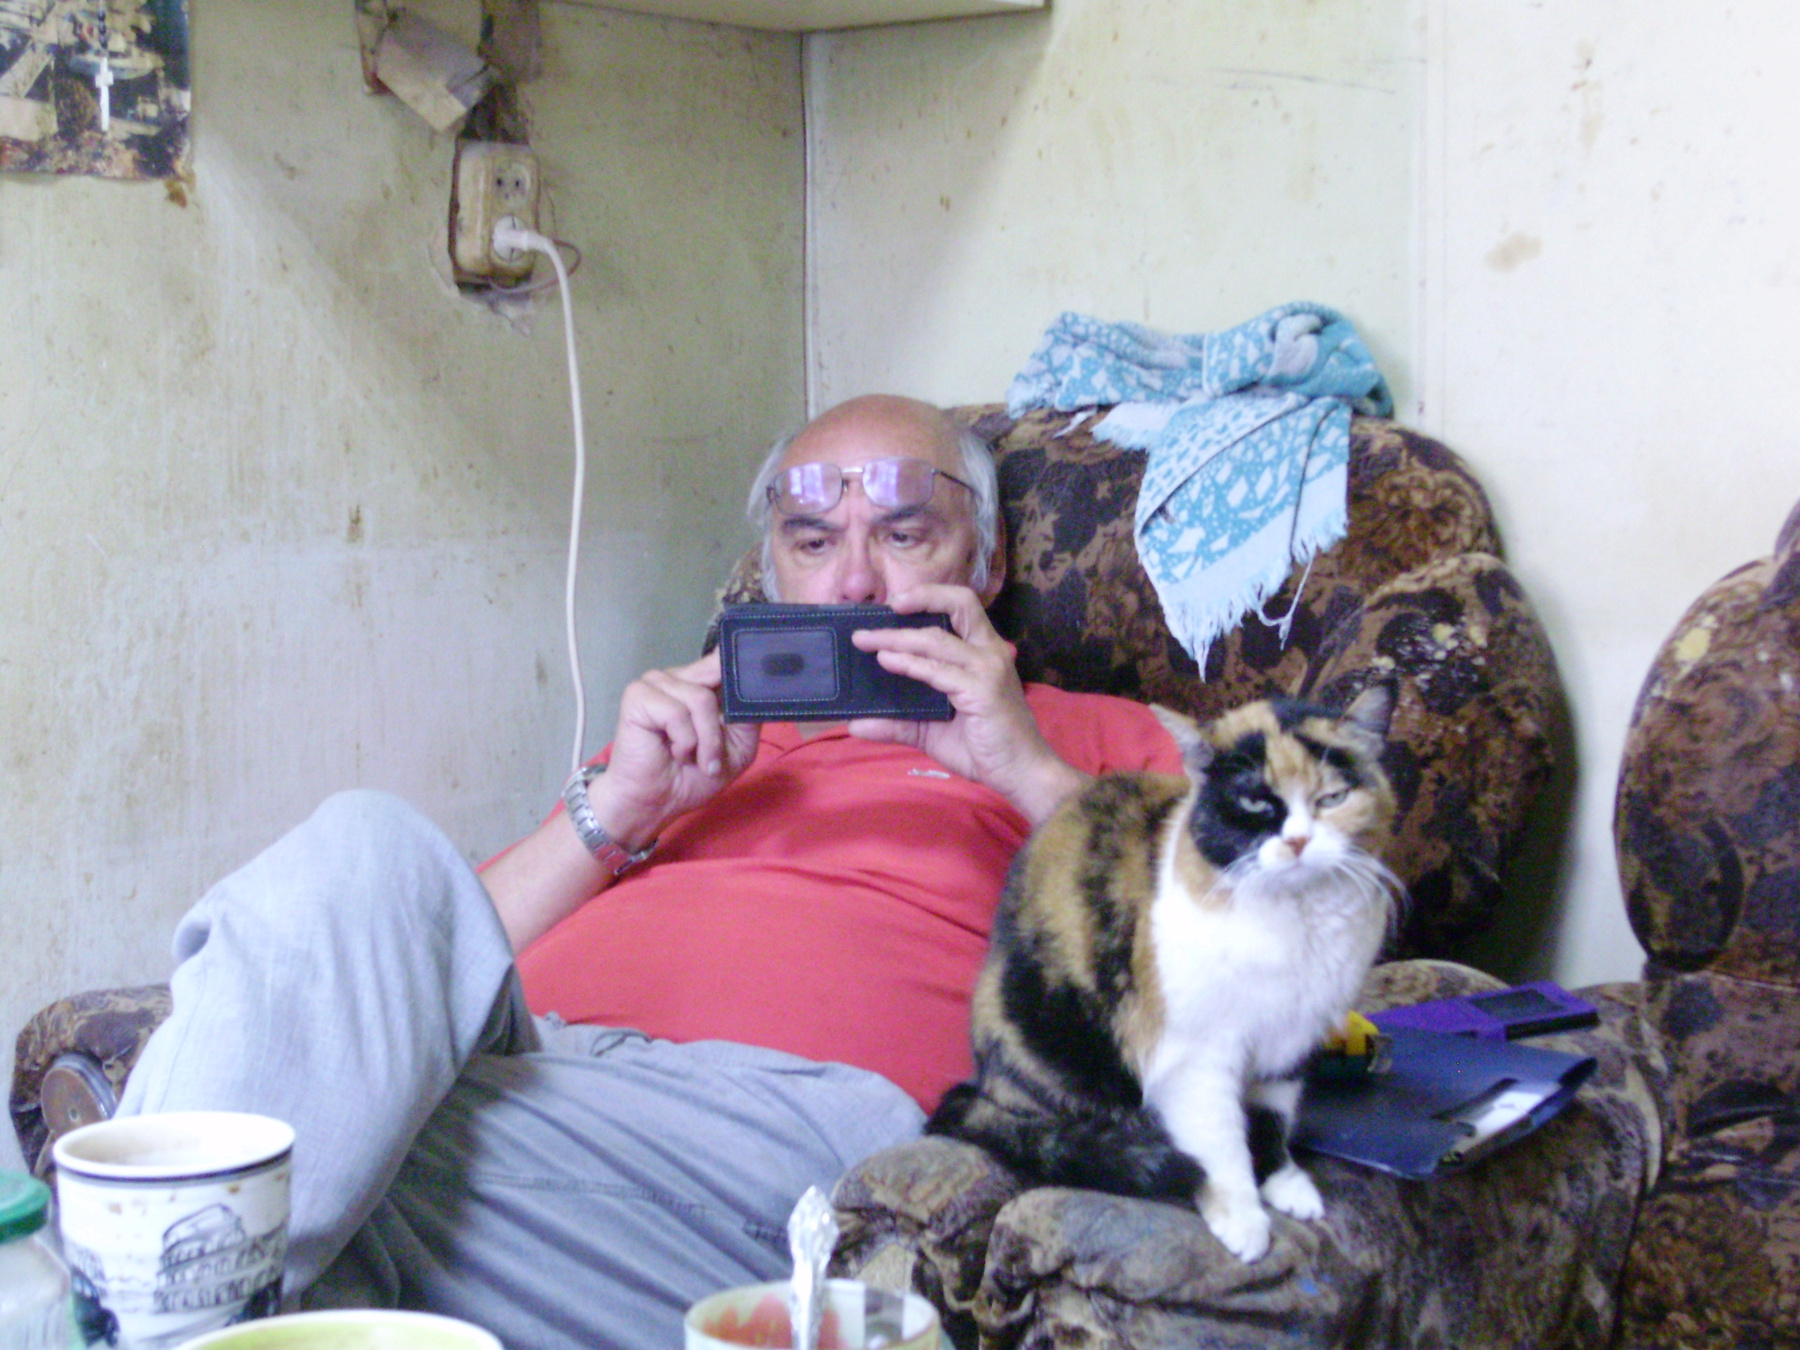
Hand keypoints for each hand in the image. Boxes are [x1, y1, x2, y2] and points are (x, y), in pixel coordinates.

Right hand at [587, 651, 760, 847]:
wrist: (657, 803)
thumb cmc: (693, 775)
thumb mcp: (738, 745)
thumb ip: (747, 713)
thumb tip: (758, 683)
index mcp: (700, 682)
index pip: (724, 658)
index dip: (741, 664)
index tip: (761, 664)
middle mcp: (679, 676)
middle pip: (718, 676)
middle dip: (722, 725)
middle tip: (713, 756)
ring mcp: (656, 682)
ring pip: (700, 698)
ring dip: (704, 739)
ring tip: (692, 758)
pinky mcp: (638, 696)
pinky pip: (677, 712)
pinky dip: (684, 740)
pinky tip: (675, 753)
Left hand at [848, 584, 1088, 824]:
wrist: (1020, 774)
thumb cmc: (983, 749)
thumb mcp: (932, 731)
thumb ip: (898, 722)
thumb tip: (855, 723)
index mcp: (983, 652)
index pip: (960, 608)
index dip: (929, 597)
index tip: (895, 603)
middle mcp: (990, 651)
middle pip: (959, 603)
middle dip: (919, 598)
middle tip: (880, 610)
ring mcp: (988, 668)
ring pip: (937, 639)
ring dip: (897, 637)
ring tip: (866, 640)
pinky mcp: (982, 689)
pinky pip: (938, 670)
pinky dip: (909, 664)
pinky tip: (887, 661)